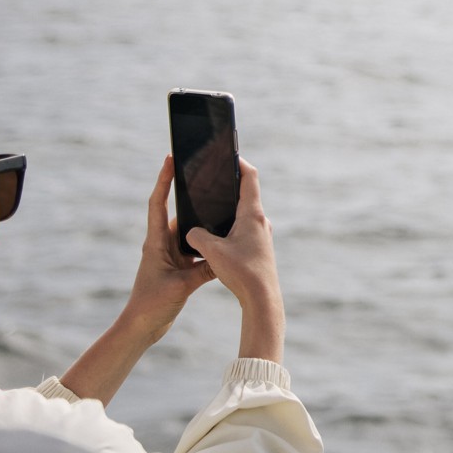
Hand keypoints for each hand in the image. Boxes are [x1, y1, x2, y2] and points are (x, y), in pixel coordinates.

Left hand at [125, 154, 216, 324]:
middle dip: (190, 196)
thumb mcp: (182, 286)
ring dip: (201, 222)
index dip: (163, 180)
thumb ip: (204, 271)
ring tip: (220, 206)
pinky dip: (206, 244)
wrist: (141, 327)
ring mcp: (169, 256)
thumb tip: (225, 256)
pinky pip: (194, 249)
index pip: (158, 203)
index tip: (170, 159)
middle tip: (206, 178)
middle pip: (177, 213)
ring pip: (188, 232)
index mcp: (156, 243)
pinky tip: (222, 242)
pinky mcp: (177, 267)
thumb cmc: (153, 305)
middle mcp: (161, 244)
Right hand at [183, 159, 283, 363]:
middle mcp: (260, 221)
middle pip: (247, 193)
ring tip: (211, 203)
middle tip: (213, 176)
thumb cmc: (241, 272)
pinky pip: (244, 227)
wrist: (262, 298)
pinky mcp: (259, 248)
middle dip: (230, 183)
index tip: (226, 154)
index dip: (238, 162)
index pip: (249, 177)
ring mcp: (261, 235)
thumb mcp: (212, 251)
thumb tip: (190, 231)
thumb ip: (197, 236)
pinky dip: (231, 223)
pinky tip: (217, 232)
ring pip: (245, 212)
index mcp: (252, 214)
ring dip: (230, 205)